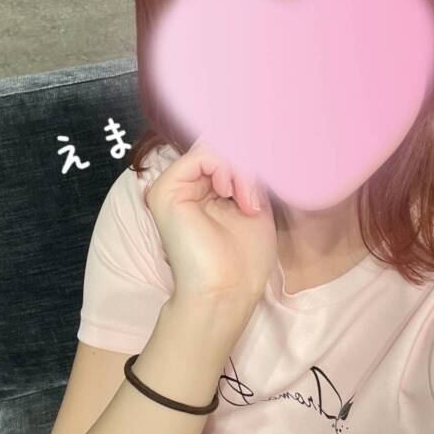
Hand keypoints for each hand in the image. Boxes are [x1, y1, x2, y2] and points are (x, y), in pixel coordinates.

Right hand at [144, 137, 277, 305]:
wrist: (227, 291)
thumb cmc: (245, 260)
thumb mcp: (256, 204)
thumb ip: (250, 173)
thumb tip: (256, 143)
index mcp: (204, 190)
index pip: (227, 151)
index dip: (252, 158)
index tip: (268, 182)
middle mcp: (186, 186)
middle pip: (221, 145)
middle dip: (248, 163)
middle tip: (256, 198)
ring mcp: (174, 187)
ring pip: (214, 147)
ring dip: (242, 169)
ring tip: (248, 203)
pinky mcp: (166, 190)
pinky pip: (202, 154)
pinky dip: (226, 168)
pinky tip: (232, 195)